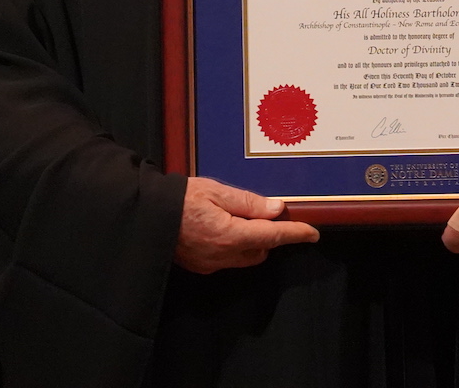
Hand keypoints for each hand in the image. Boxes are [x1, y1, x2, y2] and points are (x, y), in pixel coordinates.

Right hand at [173, 177, 319, 272]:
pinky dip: (234, 247)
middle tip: (262, 214)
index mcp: (230, 235)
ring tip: (239, 218)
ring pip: (245, 258)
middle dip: (268, 236)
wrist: (145, 216)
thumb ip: (249, 203)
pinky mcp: (201, 266)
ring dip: (252, 242)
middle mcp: (223, 256)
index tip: (313, 234)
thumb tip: (277, 209)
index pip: (272, 237)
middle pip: (260, 250)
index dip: (295, 234)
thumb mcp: (217, 191)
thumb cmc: (181, 199)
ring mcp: (211, 264)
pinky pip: (228, 260)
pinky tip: (222, 229)